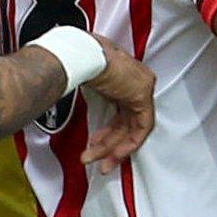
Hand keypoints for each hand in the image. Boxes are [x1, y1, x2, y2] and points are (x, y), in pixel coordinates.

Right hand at [79, 36, 154, 172]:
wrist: (83, 54)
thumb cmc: (78, 60)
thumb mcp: (83, 83)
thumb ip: (87, 98)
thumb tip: (72, 105)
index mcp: (120, 77)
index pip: (120, 111)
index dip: (108, 132)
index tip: (95, 143)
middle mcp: (133, 81)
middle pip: (125, 121)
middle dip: (108, 145)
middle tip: (95, 158)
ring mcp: (141, 87)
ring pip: (132, 127)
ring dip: (113, 148)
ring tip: (98, 161)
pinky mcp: (143, 95)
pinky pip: (142, 127)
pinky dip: (129, 143)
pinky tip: (115, 154)